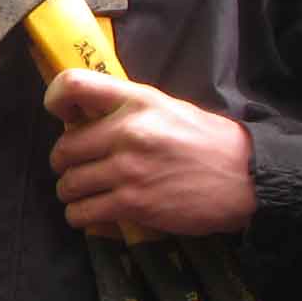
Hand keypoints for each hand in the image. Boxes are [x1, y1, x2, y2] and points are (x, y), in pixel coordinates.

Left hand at [45, 68, 255, 235]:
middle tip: (77, 167)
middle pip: (63, 149)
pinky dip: (81, 216)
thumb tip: (82, 116)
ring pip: (69, 185)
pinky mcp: (133, 204)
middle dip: (64, 163)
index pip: (73, 85)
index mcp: (135, 101)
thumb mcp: (165, 107)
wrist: (245, 177)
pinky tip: (92, 212)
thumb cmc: (205, 140)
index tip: (59, 113)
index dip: (55, 98)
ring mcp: (128, 170)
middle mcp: (127, 132)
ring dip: (72, 193)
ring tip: (85, 193)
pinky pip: (83, 213)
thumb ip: (125, 108)